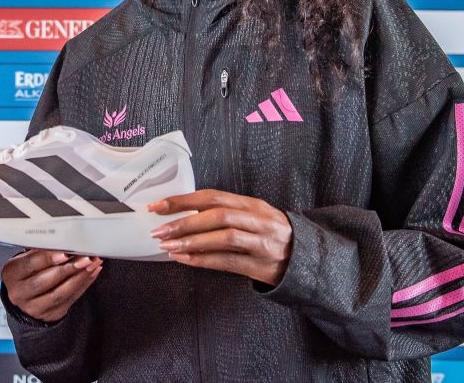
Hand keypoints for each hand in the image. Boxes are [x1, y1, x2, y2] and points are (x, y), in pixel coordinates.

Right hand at [1, 250, 101, 322]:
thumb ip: (40, 251)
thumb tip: (62, 240)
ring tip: (92, 264)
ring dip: (79, 277)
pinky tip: (91, 273)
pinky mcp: (50, 314)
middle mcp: (19, 293)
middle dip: (68, 268)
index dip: (48, 258)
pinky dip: (83, 285)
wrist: (26, 298)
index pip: (30, 264)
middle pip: (45, 281)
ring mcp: (34, 307)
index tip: (64, 252)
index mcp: (11, 274)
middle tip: (84, 257)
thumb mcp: (26, 259)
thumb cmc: (28, 273)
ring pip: (59, 293)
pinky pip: (70, 299)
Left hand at [148, 189, 292, 285]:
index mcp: (253, 204)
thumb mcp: (254, 215)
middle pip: (218, 215)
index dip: (183, 200)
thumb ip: (226, 212)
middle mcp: (259, 220)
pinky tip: (185, 259)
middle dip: (184, 222)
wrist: (305, 259)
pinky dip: (203, 260)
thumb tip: (184, 213)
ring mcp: (262, 243)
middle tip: (159, 230)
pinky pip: (228, 262)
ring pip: (223, 238)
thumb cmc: (271, 234)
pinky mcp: (261, 266)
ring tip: (168, 246)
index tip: (158, 206)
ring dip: (192, 242)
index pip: (213, 197)